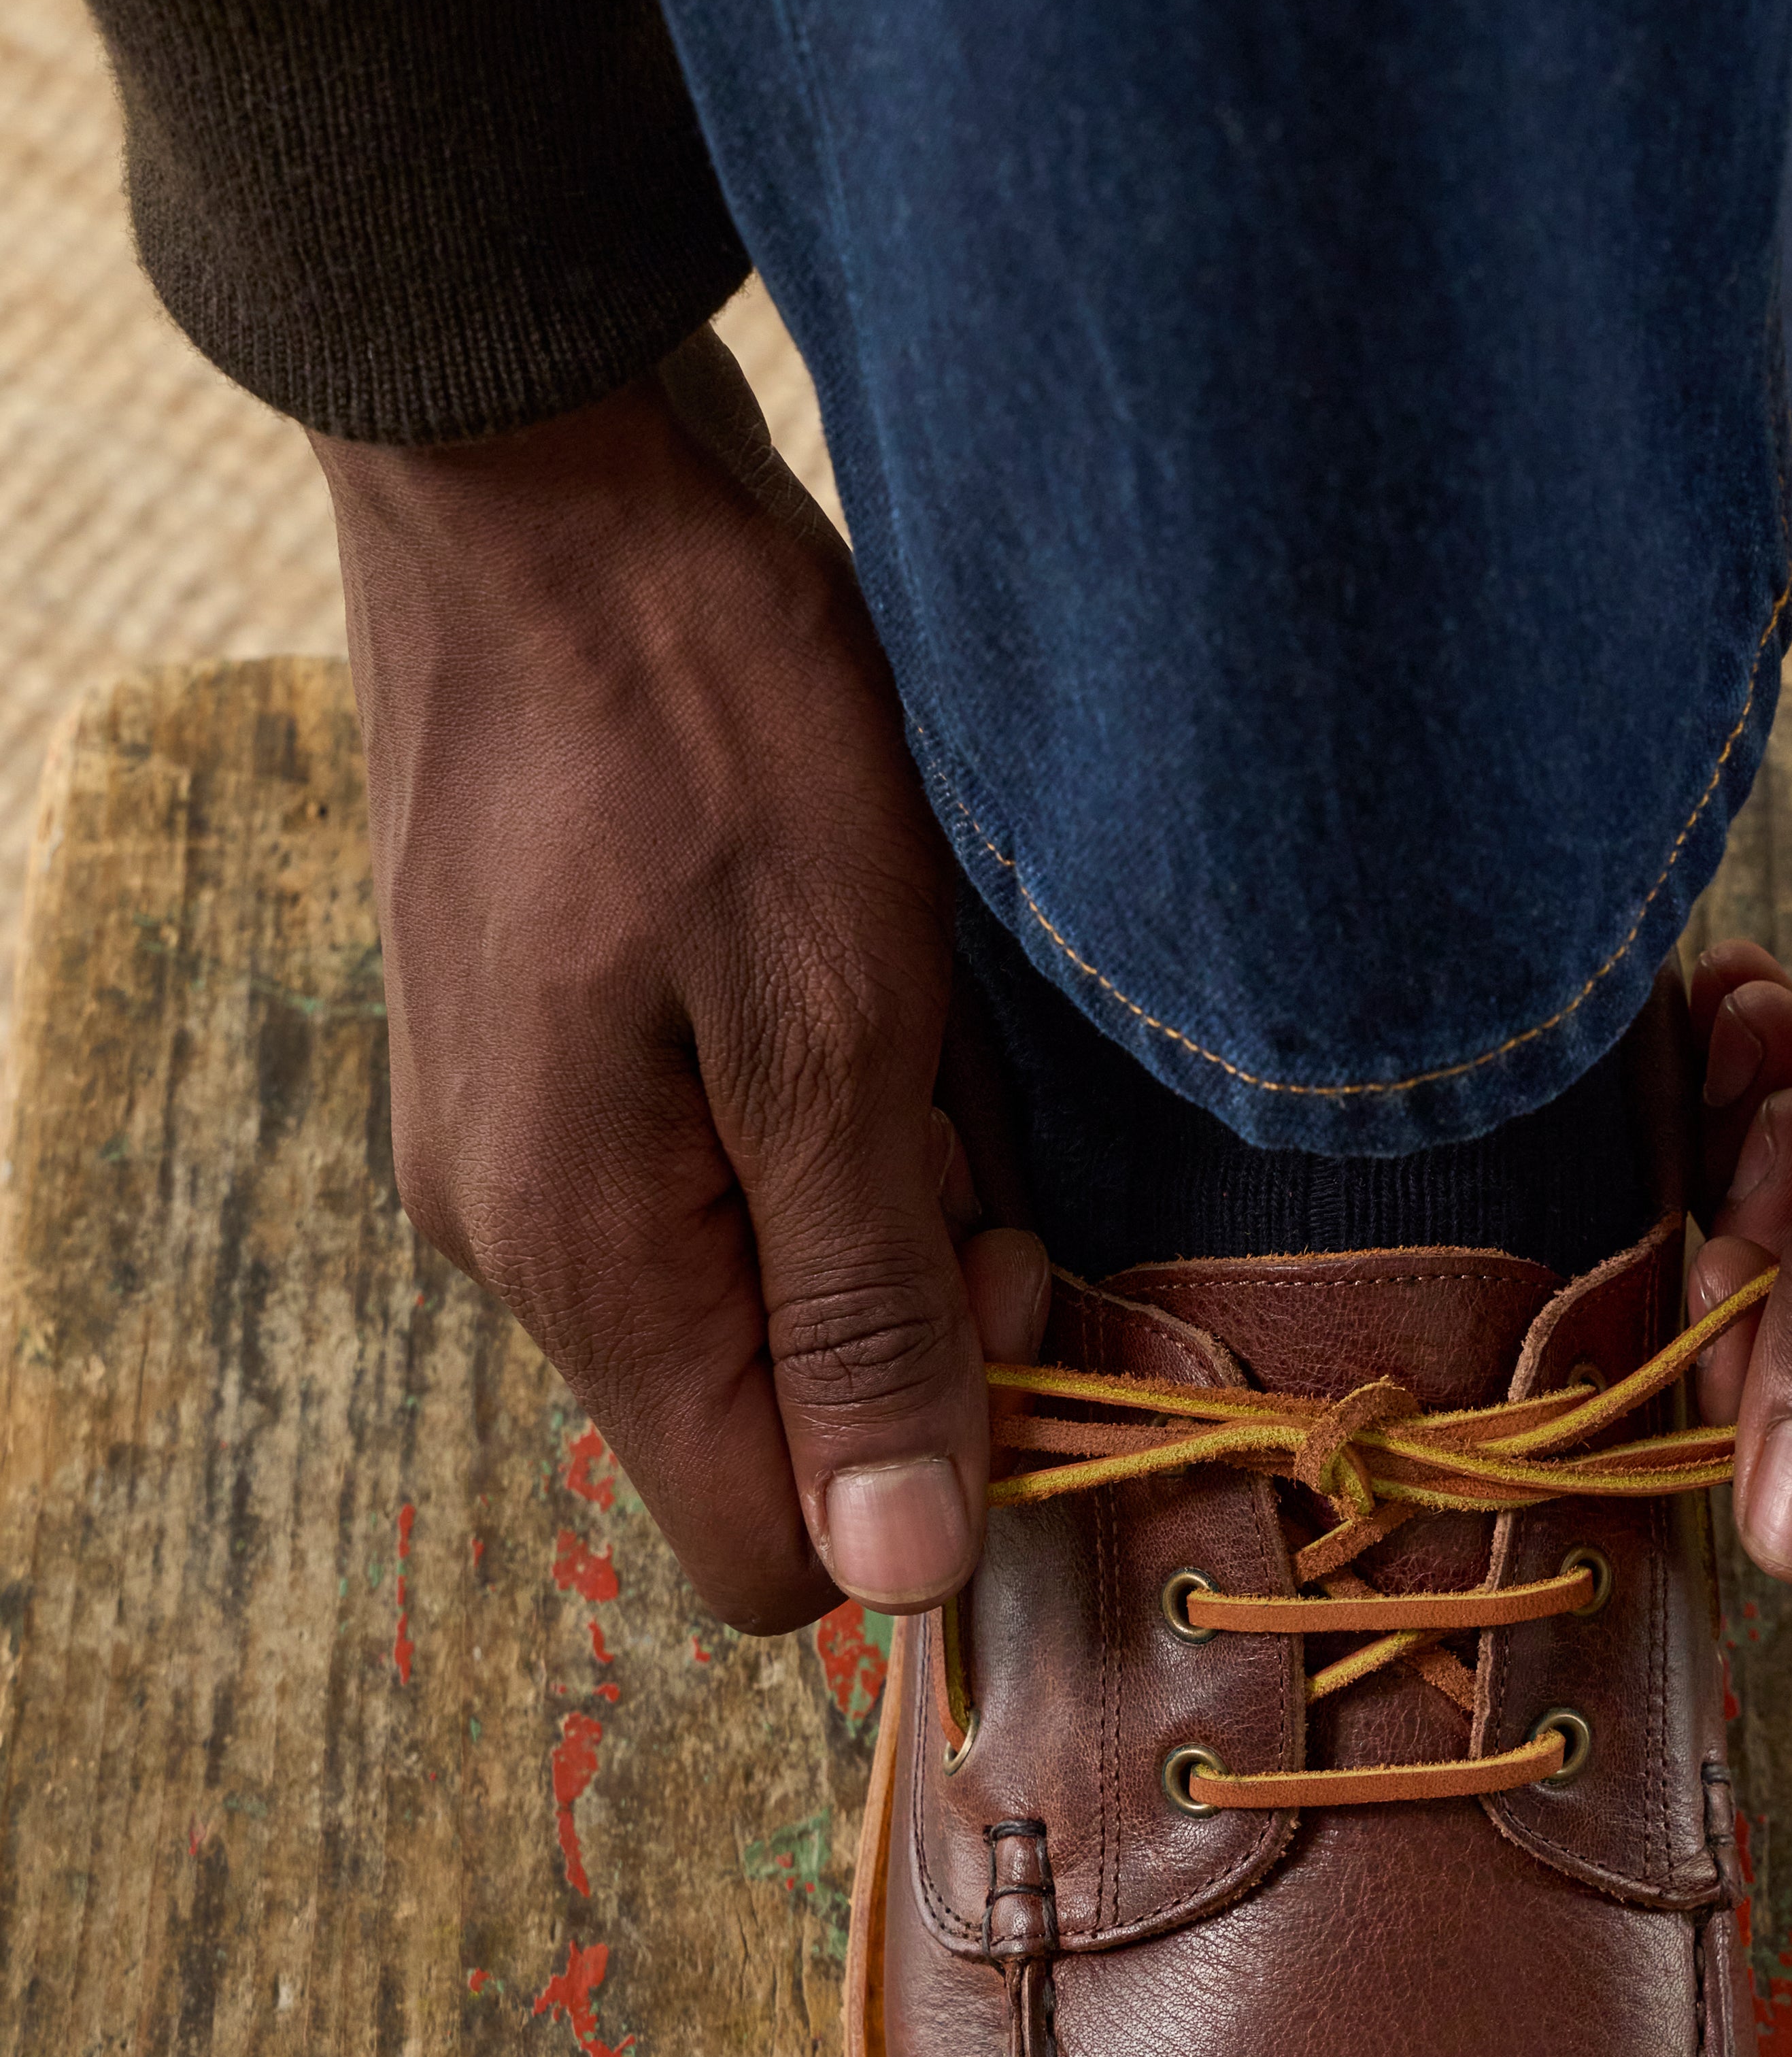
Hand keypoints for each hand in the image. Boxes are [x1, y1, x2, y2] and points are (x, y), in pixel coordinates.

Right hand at [314, 331, 1047, 1633]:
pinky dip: (824, 1095)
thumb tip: (895, 1579)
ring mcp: (529, 1148)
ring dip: (881, 1173)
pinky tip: (845, 957)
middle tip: (955, 1094)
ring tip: (897, 993)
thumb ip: (862, 1312)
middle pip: (777, 1408)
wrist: (549, 477)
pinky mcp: (554, 1061)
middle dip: (914, 1291)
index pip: (765, 1548)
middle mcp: (529, 1242)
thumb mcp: (834, 1025)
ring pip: (770, 1274)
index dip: (921, 1469)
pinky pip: (731, 1163)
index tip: (997, 1277)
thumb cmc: (704, 727)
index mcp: (590, 1263)